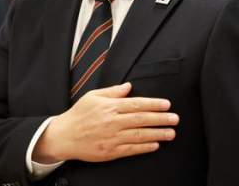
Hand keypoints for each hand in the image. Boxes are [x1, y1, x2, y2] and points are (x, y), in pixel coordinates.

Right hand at [33, 83, 178, 162]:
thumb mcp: (93, 96)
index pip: (137, 104)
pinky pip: (131, 149)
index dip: (154, 104)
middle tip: (175, 119)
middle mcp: (113, 122)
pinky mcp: (110, 151)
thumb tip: (129, 86)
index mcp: (110, 107)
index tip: (167, 105)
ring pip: (139, 135)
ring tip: (171, 133)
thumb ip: (112, 91)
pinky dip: (144, 147)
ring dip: (157, 134)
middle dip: (161, 119)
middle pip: (142, 119)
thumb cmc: (78, 114)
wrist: (63, 136)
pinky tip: (155, 145)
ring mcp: (112, 138)